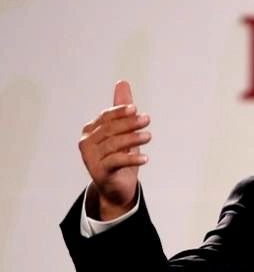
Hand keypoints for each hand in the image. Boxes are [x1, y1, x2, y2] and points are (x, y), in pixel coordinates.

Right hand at [78, 80, 151, 219]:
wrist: (117, 189)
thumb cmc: (120, 158)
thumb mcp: (124, 133)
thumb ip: (122, 110)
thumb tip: (123, 82)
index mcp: (91, 131)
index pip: (106, 118)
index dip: (120, 112)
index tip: (136, 109)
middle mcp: (87, 143)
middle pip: (110, 130)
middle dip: (129, 123)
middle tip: (147, 120)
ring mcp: (91, 159)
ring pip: (114, 145)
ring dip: (133, 139)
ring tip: (149, 136)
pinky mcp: (100, 172)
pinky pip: (116, 162)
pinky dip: (131, 159)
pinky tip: (146, 158)